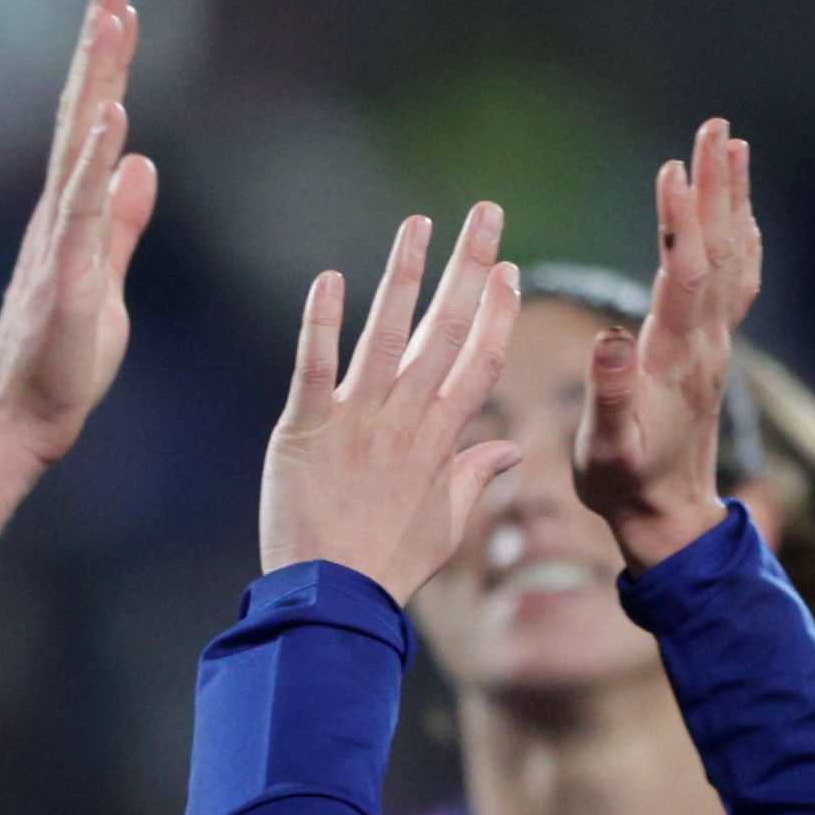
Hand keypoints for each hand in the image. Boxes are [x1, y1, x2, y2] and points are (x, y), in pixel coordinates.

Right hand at [0, 0, 160, 468]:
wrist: (21, 421)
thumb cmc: (60, 362)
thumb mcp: (106, 280)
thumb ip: (121, 223)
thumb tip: (142, 164)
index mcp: (72, 216)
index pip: (92, 124)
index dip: (107, 65)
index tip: (120, 5)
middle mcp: (58, 215)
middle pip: (80, 115)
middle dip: (97, 48)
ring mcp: (56, 242)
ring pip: (78, 146)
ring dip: (97, 82)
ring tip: (113, 23)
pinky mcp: (63, 279)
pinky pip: (80, 210)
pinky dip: (94, 161)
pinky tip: (112, 117)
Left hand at [256, 201, 524, 601]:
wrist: (330, 601)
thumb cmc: (387, 566)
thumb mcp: (445, 526)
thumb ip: (474, 478)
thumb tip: (510, 452)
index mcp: (440, 441)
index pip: (480, 362)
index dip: (498, 313)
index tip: (511, 270)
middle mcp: (404, 421)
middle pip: (446, 333)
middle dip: (469, 269)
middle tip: (486, 214)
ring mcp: (355, 421)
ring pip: (387, 335)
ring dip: (404, 276)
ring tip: (419, 224)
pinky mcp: (304, 429)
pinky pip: (314, 366)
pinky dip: (321, 323)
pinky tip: (330, 279)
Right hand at [576, 118, 761, 569]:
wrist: (667, 517)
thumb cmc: (624, 485)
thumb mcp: (605, 450)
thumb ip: (610, 397)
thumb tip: (610, 341)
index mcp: (676, 358)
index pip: (683, 276)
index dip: (679, 222)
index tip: (673, 169)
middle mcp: (707, 342)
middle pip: (718, 251)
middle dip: (715, 187)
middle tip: (716, 128)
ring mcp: (716, 344)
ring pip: (733, 258)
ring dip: (732, 200)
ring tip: (732, 146)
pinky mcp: (713, 349)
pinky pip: (735, 280)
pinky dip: (739, 237)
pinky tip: (739, 215)